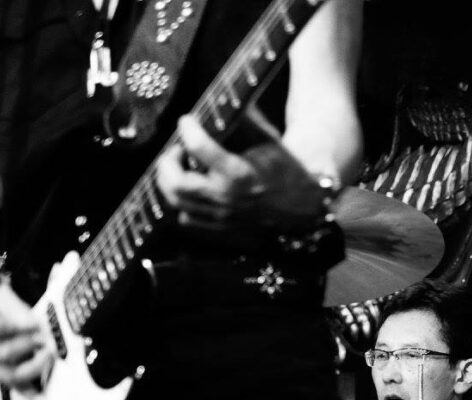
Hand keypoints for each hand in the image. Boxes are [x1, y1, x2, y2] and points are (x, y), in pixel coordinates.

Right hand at [0, 271, 51, 386]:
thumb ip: (17, 311)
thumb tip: (34, 326)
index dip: (22, 328)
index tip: (37, 324)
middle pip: (6, 353)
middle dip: (31, 346)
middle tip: (47, 338)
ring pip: (11, 374)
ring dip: (36, 366)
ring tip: (48, 353)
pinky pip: (13, 387)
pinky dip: (30, 395)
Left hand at [155, 115, 325, 233]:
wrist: (302, 204)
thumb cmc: (283, 166)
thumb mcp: (266, 138)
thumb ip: (241, 119)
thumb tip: (218, 99)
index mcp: (240, 173)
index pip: (198, 147)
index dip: (188, 128)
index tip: (186, 120)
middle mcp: (227, 198)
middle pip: (177, 182)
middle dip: (169, 161)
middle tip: (176, 149)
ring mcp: (222, 216)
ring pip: (177, 201)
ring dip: (170, 180)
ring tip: (179, 167)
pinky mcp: (221, 228)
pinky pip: (186, 218)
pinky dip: (182, 202)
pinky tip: (191, 188)